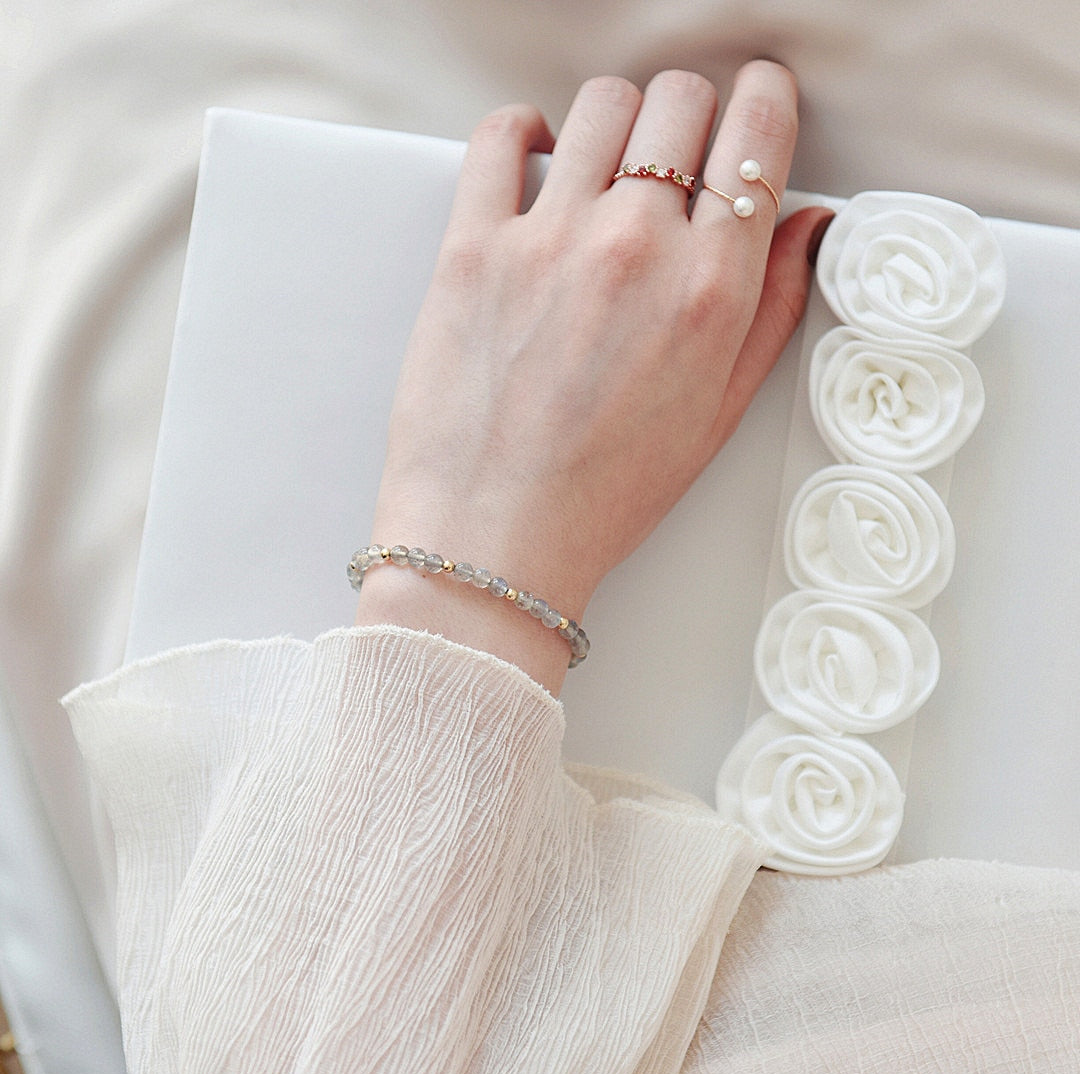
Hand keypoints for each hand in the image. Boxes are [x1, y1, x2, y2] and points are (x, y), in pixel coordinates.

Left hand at [357, 61, 832, 692]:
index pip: (757, 136)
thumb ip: (773, 308)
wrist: (495, 537)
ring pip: (602, 104)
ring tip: (605, 170)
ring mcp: (550, 240)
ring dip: (616, 123)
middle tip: (674, 158)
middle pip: (681, 102)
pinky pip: (502, 137)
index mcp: (709, 290)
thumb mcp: (718, 415)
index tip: (754, 103)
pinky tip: (537, 162)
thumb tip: (806, 223)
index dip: (763, 102)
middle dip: (690, 116)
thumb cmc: (603, 493)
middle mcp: (636, 248)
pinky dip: (524, 132)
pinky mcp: (474, 247)